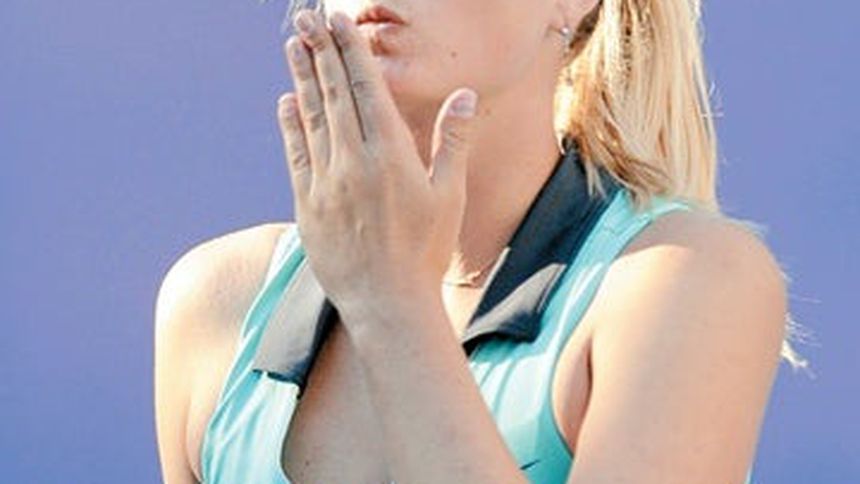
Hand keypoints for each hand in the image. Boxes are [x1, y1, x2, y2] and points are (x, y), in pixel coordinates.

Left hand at [276, 9, 480, 316]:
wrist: (387, 302)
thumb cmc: (426, 250)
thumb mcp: (449, 195)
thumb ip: (453, 141)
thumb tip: (463, 94)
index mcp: (391, 154)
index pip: (367, 89)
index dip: (351, 51)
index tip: (339, 22)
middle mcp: (354, 161)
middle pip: (334, 94)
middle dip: (321, 51)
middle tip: (307, 17)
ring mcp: (325, 182)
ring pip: (311, 118)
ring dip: (302, 78)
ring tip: (293, 45)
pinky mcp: (306, 204)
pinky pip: (295, 154)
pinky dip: (290, 125)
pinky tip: (286, 101)